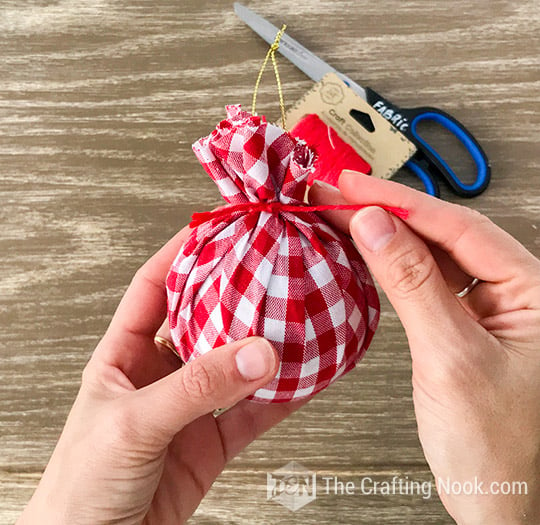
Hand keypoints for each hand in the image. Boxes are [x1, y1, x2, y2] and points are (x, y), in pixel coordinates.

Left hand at [17, 228, 306, 524]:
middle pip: (202, 320)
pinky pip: (252, 414)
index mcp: (122, 357)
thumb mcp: (133, 425)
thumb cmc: (80, 487)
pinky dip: (282, 398)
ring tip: (300, 316)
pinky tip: (305, 378)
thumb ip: (195, 390)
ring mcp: (186, 410)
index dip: (183, 253)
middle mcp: (156, 376)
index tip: (220, 226)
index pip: (153, 287)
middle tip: (272, 266)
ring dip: (266, 346)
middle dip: (236, 294)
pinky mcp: (209, 446)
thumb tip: (255, 353)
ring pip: (234, 366)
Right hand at [310, 171, 539, 524]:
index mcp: (536, 291)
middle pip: (444, 236)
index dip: (401, 201)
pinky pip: (425, 284)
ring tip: (339, 217)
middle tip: (335, 194)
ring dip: (385, 238)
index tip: (355, 186)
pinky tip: (365, 256)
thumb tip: (377, 226)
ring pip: (432, 257)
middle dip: (387, 213)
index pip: (460, 228)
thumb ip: (413, 284)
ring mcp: (490, 310)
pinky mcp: (464, 327)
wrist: (495, 500)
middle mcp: (517, 294)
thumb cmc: (497, 446)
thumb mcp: (451, 357)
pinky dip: (391, 269)